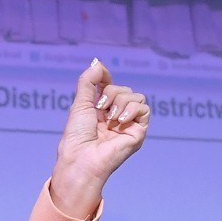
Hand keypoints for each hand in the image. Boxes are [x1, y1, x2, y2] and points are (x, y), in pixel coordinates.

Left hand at [50, 59, 149, 218]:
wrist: (82, 158)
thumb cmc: (77, 136)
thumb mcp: (80, 102)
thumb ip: (89, 81)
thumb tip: (98, 62)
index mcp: (100, 111)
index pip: (111, 86)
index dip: (106, 80)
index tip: (101, 80)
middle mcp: (115, 117)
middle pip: (124, 89)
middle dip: (111, 93)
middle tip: (100, 109)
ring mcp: (127, 124)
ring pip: (136, 97)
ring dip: (121, 101)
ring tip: (110, 118)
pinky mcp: (138, 132)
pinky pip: (145, 109)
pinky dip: (132, 110)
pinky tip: (120, 120)